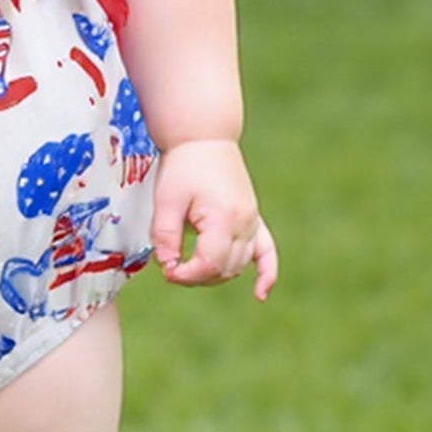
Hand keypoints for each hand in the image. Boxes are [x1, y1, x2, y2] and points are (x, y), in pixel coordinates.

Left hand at [150, 139, 277, 300]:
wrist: (204, 137)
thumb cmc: (184, 165)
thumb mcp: (166, 200)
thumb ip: (164, 236)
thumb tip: (167, 266)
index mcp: (223, 219)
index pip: (208, 265)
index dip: (185, 275)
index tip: (166, 270)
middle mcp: (244, 223)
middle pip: (224, 269)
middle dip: (196, 276)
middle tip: (171, 267)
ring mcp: (252, 222)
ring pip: (239, 265)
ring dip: (215, 274)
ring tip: (189, 267)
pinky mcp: (254, 219)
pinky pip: (267, 252)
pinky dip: (266, 274)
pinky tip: (260, 294)